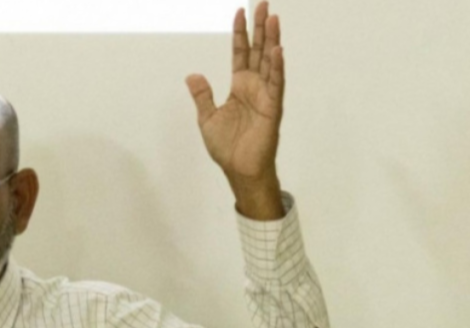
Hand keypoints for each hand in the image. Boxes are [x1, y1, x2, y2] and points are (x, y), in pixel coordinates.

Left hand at [187, 1, 284, 218]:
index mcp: (239, 86)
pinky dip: (277, 67)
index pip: (240, 53)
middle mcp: (255, 86)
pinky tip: (277, 50)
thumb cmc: (227, 147)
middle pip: (258, 50)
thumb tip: (192, 75)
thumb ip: (202, 95)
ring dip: (271, 40)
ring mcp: (266, 95)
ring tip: (272, 18)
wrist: (239, 169)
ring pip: (269, 62)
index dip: (240, 33)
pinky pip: (276, 84)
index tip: (239, 11)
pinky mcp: (273, 108)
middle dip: (260, 27)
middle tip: (262, 3)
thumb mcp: (207, 118)